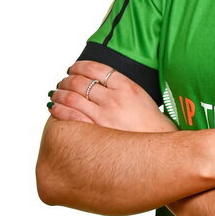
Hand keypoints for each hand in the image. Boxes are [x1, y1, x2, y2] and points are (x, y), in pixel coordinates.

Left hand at [49, 60, 176, 132]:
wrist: (159, 149)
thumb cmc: (151, 125)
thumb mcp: (142, 97)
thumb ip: (121, 87)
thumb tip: (99, 82)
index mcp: (127, 87)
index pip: (97, 68)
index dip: (80, 66)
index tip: (73, 68)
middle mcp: (114, 99)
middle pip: (81, 81)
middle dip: (67, 80)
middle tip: (63, 82)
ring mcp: (104, 115)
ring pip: (72, 97)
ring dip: (60, 93)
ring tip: (56, 94)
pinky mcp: (97, 131)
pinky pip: (71, 116)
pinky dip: (60, 110)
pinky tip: (55, 109)